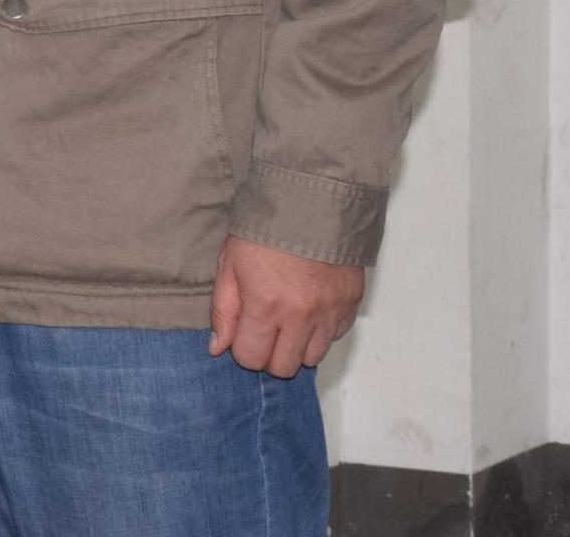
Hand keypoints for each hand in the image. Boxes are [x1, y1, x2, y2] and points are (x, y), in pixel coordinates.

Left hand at [207, 235, 363, 377]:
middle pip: (284, 367)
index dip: (243, 349)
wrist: (309, 202)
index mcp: (265, 304)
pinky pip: (335, 336)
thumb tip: (218, 348)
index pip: (252, 358)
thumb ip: (223, 311)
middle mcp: (301, 315)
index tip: (243, 333)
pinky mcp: (351, 304)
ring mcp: (330, 311)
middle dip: (270, 354)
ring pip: (312, 357)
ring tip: (288, 319)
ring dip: (297, 346)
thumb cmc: (262, 232)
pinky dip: (321, 331)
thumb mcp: (229, 265)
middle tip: (265, 329)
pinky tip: (310, 308)